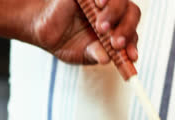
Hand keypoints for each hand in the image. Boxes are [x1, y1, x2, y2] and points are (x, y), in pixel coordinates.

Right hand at [0, 0, 139, 64]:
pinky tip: (99, 4)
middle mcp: (113, 15)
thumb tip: (106, 59)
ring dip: (115, 14)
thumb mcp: (80, 54)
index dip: (134, 44)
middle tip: (116, 42)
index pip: (132, 35)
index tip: (130, 56)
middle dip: (127, 29)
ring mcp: (102, 2)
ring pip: (121, 1)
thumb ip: (94, 55)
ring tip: (101, 27)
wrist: (40, 28)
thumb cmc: (64, 42)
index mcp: (115, 32)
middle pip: (132, 14)